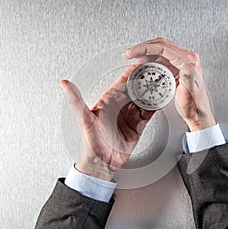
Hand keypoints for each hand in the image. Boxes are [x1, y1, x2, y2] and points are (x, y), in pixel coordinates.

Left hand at [61, 65, 153, 180]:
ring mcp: (130, 115)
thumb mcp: (83, 120)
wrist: (101, 162)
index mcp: (108, 101)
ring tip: (162, 86)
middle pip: (136, 89)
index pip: (122, 83)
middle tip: (157, 74)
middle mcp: (120, 106)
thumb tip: (65, 84)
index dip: (132, 74)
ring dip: (152, 93)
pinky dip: (155, 107)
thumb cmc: (90, 142)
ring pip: (144, 100)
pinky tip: (161, 102)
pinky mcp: (137, 125)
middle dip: (146, 81)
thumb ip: (76, 101)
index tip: (141, 66)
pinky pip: (148, 113)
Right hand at [123, 37, 215, 130]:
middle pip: (161, 45)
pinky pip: (161, 58)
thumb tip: (186, 66)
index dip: (146, 48)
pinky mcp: (178, 67)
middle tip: (130, 54)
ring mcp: (182, 62)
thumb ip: (188, 78)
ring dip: (145, 53)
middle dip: (143, 48)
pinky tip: (142, 64)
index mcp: (189, 62)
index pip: (164, 48)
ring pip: (160, 50)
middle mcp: (187, 59)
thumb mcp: (189, 92)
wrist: (197, 113)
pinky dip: (150, 59)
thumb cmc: (194, 105)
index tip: (134, 52)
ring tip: (134, 58)